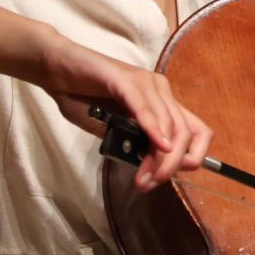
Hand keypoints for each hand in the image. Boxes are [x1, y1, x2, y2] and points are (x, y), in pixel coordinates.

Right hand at [39, 31, 212, 192]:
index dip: (192, 158)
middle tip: (150, 184)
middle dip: (172, 165)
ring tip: (143, 178)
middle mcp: (160, 90)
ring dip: (160, 158)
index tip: (166, 179)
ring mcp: (146, 82)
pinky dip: (154, 130)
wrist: (57, 70)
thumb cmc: (83, 98)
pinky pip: (146, 108)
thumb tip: (151, 167)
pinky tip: (158, 146)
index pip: (197, 131)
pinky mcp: (126, 79)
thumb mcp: (114, 128)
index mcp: (162, 102)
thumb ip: (134, 143)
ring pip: (170, 124)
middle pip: (186, 132)